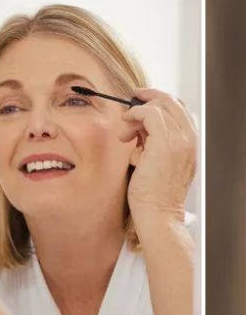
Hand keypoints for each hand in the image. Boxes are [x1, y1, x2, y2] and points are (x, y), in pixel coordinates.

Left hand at [121, 88, 196, 224]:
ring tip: (125, 134)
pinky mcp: (165, 143)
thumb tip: (137, 129)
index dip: (158, 102)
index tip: (138, 104)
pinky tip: (125, 130)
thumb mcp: (155, 163)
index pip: (179, 109)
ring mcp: (180, 140)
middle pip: (172, 102)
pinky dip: (134, 115)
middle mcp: (189, 138)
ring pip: (161, 105)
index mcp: (190, 143)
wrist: (159, 214)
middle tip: (129, 107)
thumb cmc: (153, 195)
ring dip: (137, 113)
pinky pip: (150, 113)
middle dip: (147, 100)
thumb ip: (151, 144)